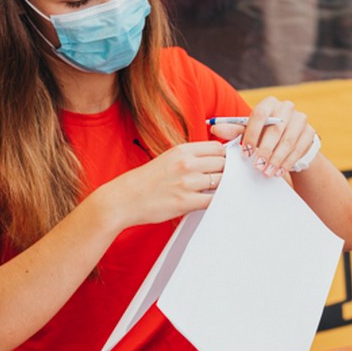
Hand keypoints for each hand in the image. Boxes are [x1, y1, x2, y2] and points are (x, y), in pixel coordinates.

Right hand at [96, 140, 226, 228]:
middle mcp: (186, 163)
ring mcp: (187, 183)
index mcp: (182, 150)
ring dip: (223, 188)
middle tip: (223, 181)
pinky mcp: (186, 202)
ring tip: (216, 192)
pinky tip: (212, 202)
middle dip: (226, 172)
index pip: (218, 148)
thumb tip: (216, 159)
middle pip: (224, 164)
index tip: (224, 165)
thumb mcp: (169, 159)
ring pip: (222, 181)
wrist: (125, 199)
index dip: (225, 157)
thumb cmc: (146, 181)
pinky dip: (217, 201)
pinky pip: (214, 200)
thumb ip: (191, 158)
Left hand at [210, 96, 315, 178]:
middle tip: (257, 166)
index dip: (251, 135)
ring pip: (288, 141)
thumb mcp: (249, 132)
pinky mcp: (310, 132)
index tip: (245, 153)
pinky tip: (279, 171)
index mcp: (269, 103)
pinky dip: (288, 161)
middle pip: (275, 129)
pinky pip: (300, 149)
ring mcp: (301, 119)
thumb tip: (214, 128)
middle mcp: (286, 107)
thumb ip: (234, 130)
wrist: (289, 142)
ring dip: (277, 159)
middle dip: (265, 151)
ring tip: (267, 172)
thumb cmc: (264, 135)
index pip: (259, 115)